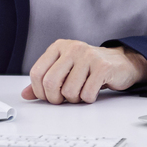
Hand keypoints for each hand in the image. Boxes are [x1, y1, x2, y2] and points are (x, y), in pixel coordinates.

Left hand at [21, 41, 146, 102]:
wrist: (120, 63)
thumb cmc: (89, 68)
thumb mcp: (64, 70)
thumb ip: (44, 81)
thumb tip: (25, 95)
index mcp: (58, 47)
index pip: (37, 72)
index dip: (39, 91)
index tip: (48, 96)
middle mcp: (72, 48)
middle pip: (50, 82)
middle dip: (55, 99)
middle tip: (63, 99)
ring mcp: (88, 56)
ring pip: (69, 91)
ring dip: (74, 99)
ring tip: (81, 93)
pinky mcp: (103, 67)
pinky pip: (87, 94)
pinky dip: (88, 99)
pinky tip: (92, 91)